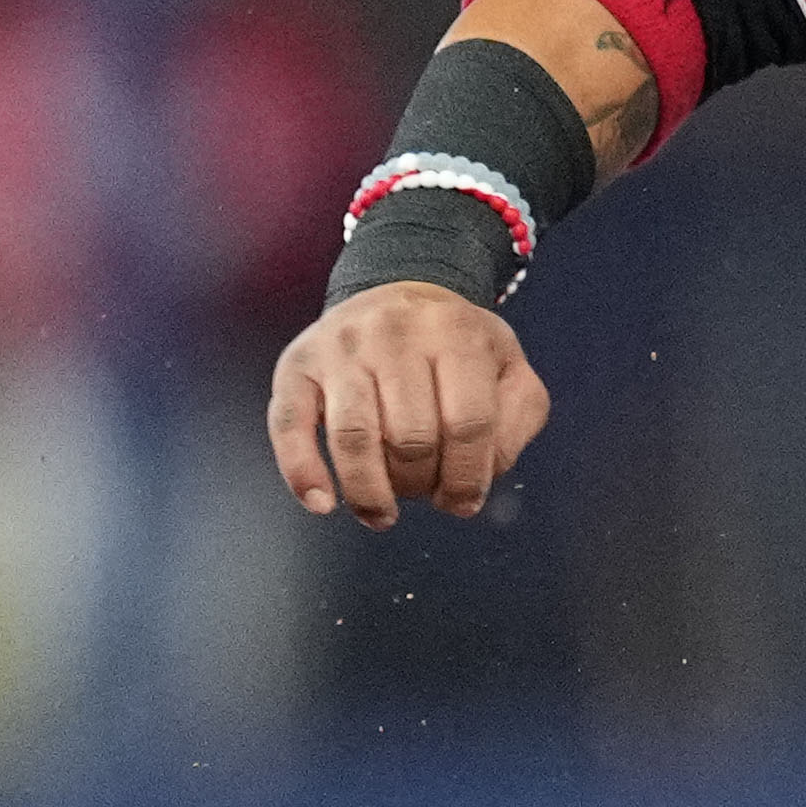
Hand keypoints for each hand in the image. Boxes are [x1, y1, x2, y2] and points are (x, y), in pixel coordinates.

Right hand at [268, 281, 547, 525]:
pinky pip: (290, 424)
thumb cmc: (458, 348)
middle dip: (421, 483)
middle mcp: (393, 334)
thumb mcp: (509, 370)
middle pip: (411, 436)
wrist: (397, 292)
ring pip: (354, 436)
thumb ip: (516, 420)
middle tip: (424, 493)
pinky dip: (302, 470)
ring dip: (370, 491)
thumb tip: (483, 472)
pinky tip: (321, 504)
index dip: (468, 477)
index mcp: (455, 334)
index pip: (468, 423)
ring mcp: (339, 348)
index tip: (464, 504)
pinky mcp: (296, 365)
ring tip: (382, 514)